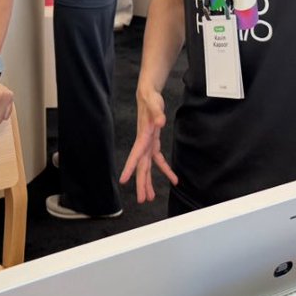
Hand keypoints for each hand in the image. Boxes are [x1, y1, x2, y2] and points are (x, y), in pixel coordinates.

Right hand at [119, 87, 177, 202]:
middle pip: (141, 167)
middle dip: (141, 184)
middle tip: (142, 200)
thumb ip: (157, 113)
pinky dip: (165, 170)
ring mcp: (148, 145)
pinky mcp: (153, 143)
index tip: (123, 180)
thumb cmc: (149, 99)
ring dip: (149, 182)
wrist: (148, 95)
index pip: (135, 155)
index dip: (129, 168)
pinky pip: (159, 160)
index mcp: (143, 137)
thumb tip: (161, 122)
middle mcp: (143, 144)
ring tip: (151, 197)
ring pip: (148, 167)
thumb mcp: (154, 104)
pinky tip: (173, 179)